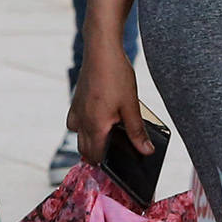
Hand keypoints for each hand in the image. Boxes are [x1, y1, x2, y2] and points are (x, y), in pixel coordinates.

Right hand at [68, 41, 150, 166]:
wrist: (101, 50)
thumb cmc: (116, 76)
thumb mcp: (131, 106)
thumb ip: (137, 131)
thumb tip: (146, 151)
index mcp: (94, 126)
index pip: (95, 157)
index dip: (105, 166)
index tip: (117, 170)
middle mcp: (81, 121)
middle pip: (84, 150)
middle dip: (96, 157)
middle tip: (114, 158)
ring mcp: (76, 111)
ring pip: (79, 136)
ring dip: (90, 142)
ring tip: (107, 140)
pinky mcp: (76, 101)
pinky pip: (76, 122)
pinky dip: (84, 127)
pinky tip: (98, 119)